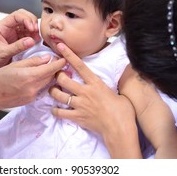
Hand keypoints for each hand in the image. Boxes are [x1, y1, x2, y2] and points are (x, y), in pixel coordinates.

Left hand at [0, 9, 39, 79]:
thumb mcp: (2, 54)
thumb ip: (17, 47)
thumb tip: (31, 40)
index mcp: (1, 27)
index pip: (17, 15)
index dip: (27, 19)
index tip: (32, 28)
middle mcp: (7, 28)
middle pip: (23, 17)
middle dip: (32, 23)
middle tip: (36, 32)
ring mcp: (11, 35)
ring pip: (26, 26)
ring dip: (33, 30)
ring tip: (37, 39)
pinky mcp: (15, 42)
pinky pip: (26, 35)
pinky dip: (32, 37)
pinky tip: (34, 42)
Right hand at [0, 54, 65, 111]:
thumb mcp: (15, 65)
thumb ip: (33, 62)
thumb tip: (47, 58)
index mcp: (30, 76)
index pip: (51, 69)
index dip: (60, 63)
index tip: (65, 58)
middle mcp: (34, 87)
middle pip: (51, 77)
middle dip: (55, 69)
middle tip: (56, 61)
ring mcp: (33, 96)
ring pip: (47, 84)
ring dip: (49, 76)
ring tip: (47, 69)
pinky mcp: (30, 101)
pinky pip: (40, 90)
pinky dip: (41, 83)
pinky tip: (36, 79)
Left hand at [49, 43, 141, 157]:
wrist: (120, 128)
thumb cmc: (123, 111)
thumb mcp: (117, 92)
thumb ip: (109, 85)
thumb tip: (118, 77)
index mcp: (95, 83)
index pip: (80, 66)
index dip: (69, 55)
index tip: (60, 46)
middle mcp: (85, 92)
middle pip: (63, 80)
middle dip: (57, 76)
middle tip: (56, 75)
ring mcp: (80, 105)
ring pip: (59, 95)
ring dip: (53, 92)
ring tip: (53, 90)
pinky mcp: (77, 117)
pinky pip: (60, 113)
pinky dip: (55, 111)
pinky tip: (55, 110)